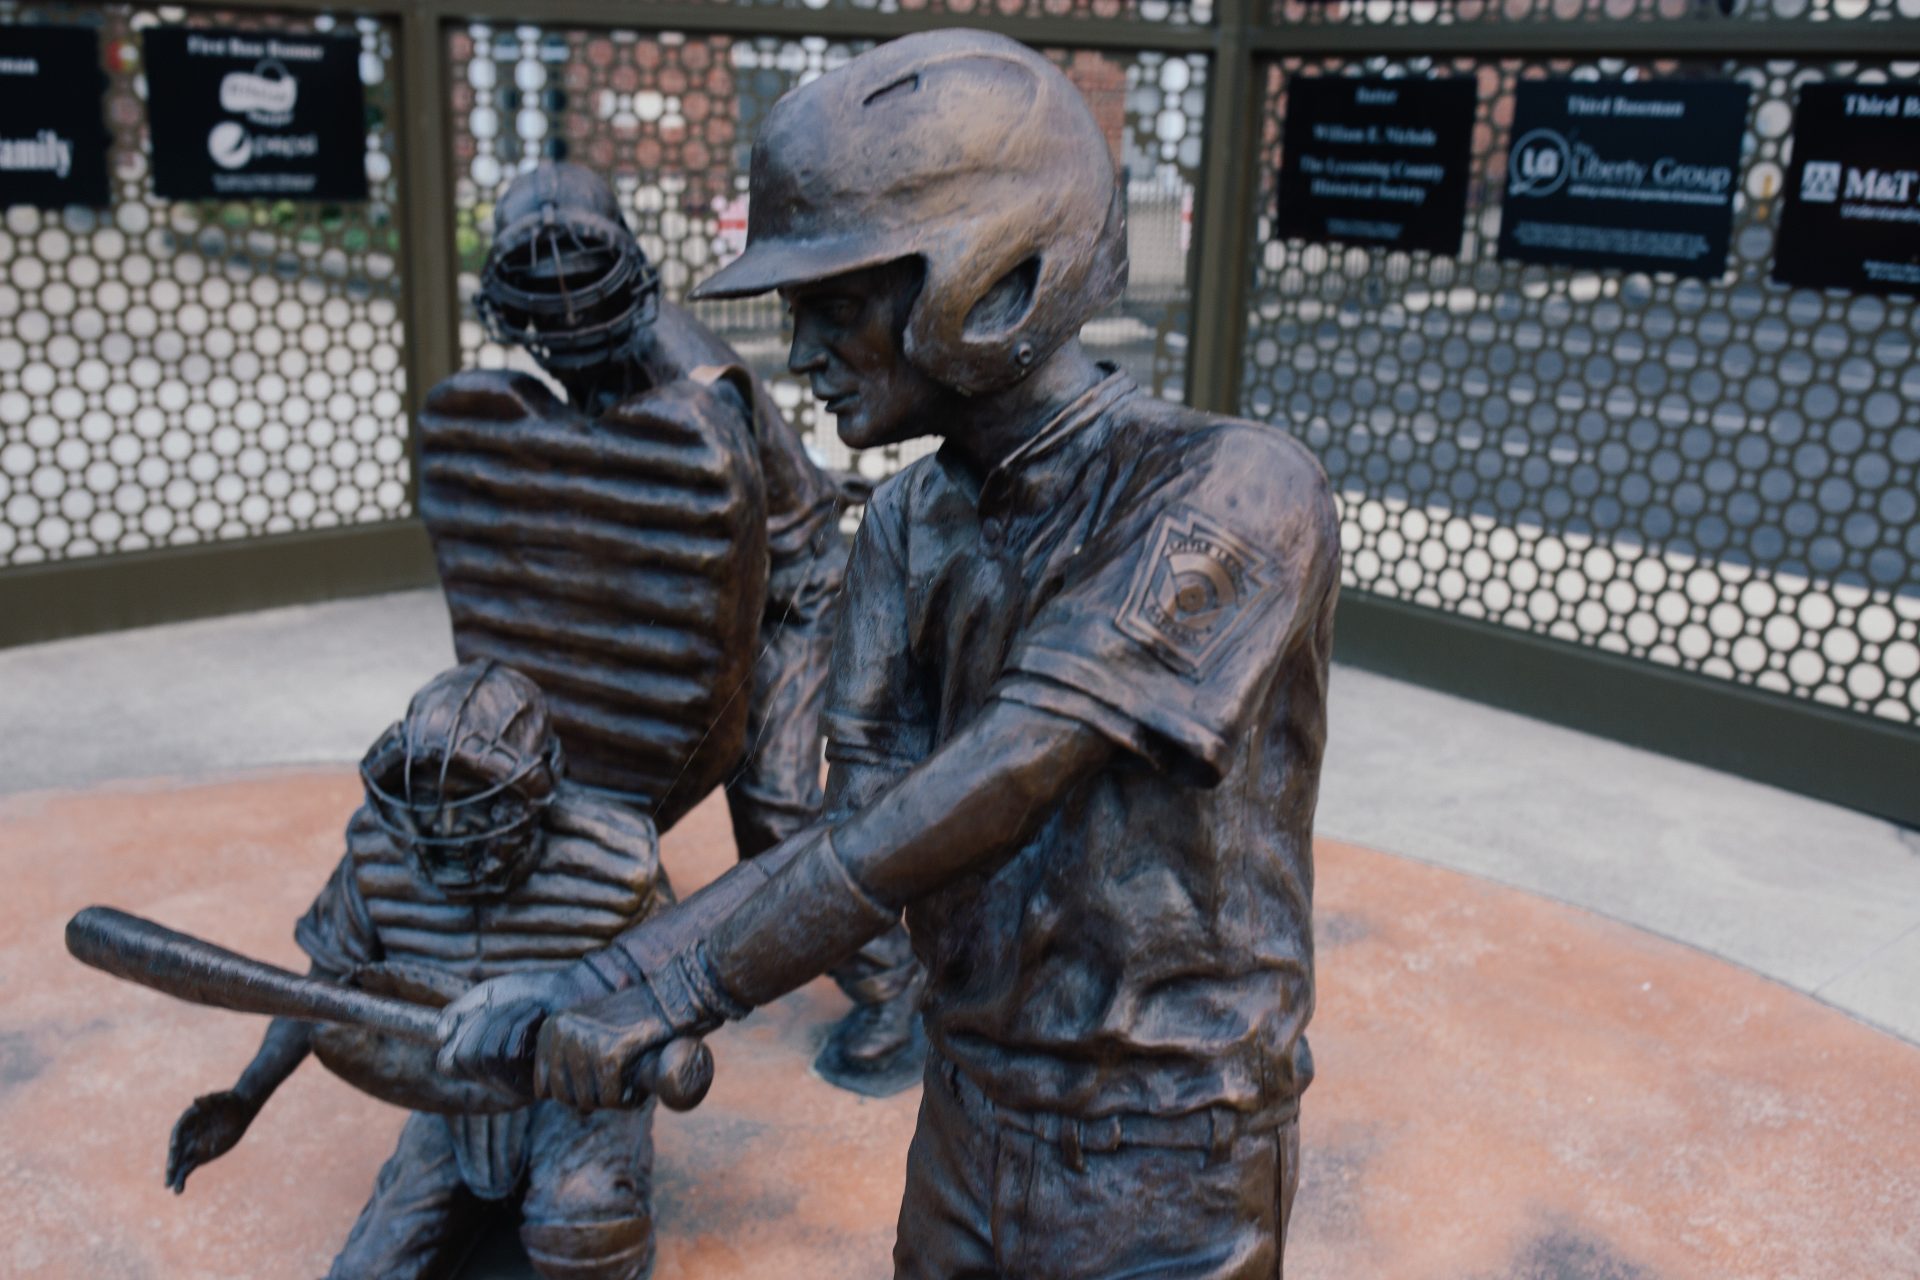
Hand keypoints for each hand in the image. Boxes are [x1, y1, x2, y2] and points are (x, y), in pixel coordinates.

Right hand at [165, 1090, 257, 1192]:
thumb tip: (197, 1099)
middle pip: (176, 1148)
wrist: (240, 1110)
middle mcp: (187, 1133)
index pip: (179, 1129)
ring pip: (180, 1161)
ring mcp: (192, 1145)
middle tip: (170, 1170)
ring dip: (174, 1174)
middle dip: (172, 1159)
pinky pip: (187, 1168)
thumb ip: (211, 1100)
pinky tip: (178, 1191)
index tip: (174, 1145)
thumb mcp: (224, 1098)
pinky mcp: (199, 1155)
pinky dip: (182, 1178)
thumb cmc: (231, 1101)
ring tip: (169, 1187)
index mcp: (189, 1119)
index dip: (176, 1137)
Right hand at [436, 969, 582, 1093]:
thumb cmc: (533, 993)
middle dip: (487, 1021)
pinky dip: (521, 1025)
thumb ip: (458, 1012)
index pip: (448, 1064)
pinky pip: (509, 1053)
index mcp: (482, 1063)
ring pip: (486, 1054)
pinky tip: (541, 1021)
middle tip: (513, 1009)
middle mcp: (497, 1080)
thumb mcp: (488, 996)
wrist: (575, 988)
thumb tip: (441, 1035)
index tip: (482, 1013)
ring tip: (530, 1013)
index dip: (458, 1035)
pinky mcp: (538, 1082)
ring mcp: (518, 1085)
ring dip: (507, 1020)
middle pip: (465, 1056)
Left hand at [535, 984, 677, 1110]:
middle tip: (613, 1091)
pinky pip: (612, 1098)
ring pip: (588, 1101)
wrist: (666, 1000)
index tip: (595, 1084)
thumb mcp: (587, 1033)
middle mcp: (563, 1034)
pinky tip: (637, 1092)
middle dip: (590, 1101)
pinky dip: (627, 1101)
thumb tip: (568, 1107)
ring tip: (627, 1090)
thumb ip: (568, 1063)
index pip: (544, 1087)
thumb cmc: (628, 1021)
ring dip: (610, 1103)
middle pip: (564, 1097)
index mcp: (551, 1028)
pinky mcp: (611, 1054)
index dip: (571, 1093)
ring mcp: (586, 1043)